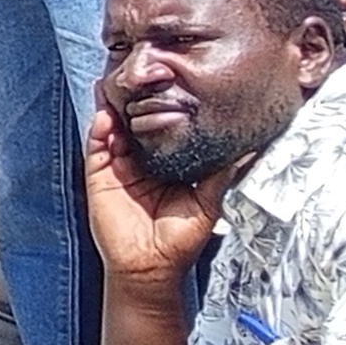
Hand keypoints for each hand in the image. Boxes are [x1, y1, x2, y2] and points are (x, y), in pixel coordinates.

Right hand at [83, 102, 233, 289]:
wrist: (151, 266)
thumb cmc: (179, 240)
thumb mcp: (208, 203)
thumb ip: (222, 175)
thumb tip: (249, 151)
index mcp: (167, 166)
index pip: (164, 131)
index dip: (165, 110)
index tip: (172, 88)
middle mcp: (141, 163)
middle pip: (136, 125)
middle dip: (136, 103)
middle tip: (143, 78)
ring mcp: (119, 168)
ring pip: (115, 131)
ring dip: (115, 110)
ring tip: (119, 87)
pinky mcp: (99, 176)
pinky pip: (96, 148)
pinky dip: (99, 130)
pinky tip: (105, 117)